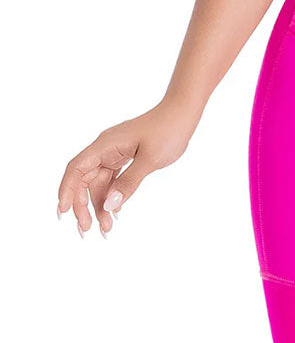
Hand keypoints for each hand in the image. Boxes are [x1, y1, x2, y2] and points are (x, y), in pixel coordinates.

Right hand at [56, 99, 199, 238]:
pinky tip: (115, 213)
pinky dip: (111, 196)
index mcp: (106, 145)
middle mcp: (105, 149)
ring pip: (98, 183)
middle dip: (82, 206)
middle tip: (87, 230)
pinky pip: (111, 179)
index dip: (67, 191)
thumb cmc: (168, 130)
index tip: (63, 214)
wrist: (183, 112)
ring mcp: (114, 153)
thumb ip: (129, 182)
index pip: (76, 169)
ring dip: (99, 205)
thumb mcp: (150, 159)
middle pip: (84, 180)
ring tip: (106, 229)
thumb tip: (108, 206)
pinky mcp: (124, 157)